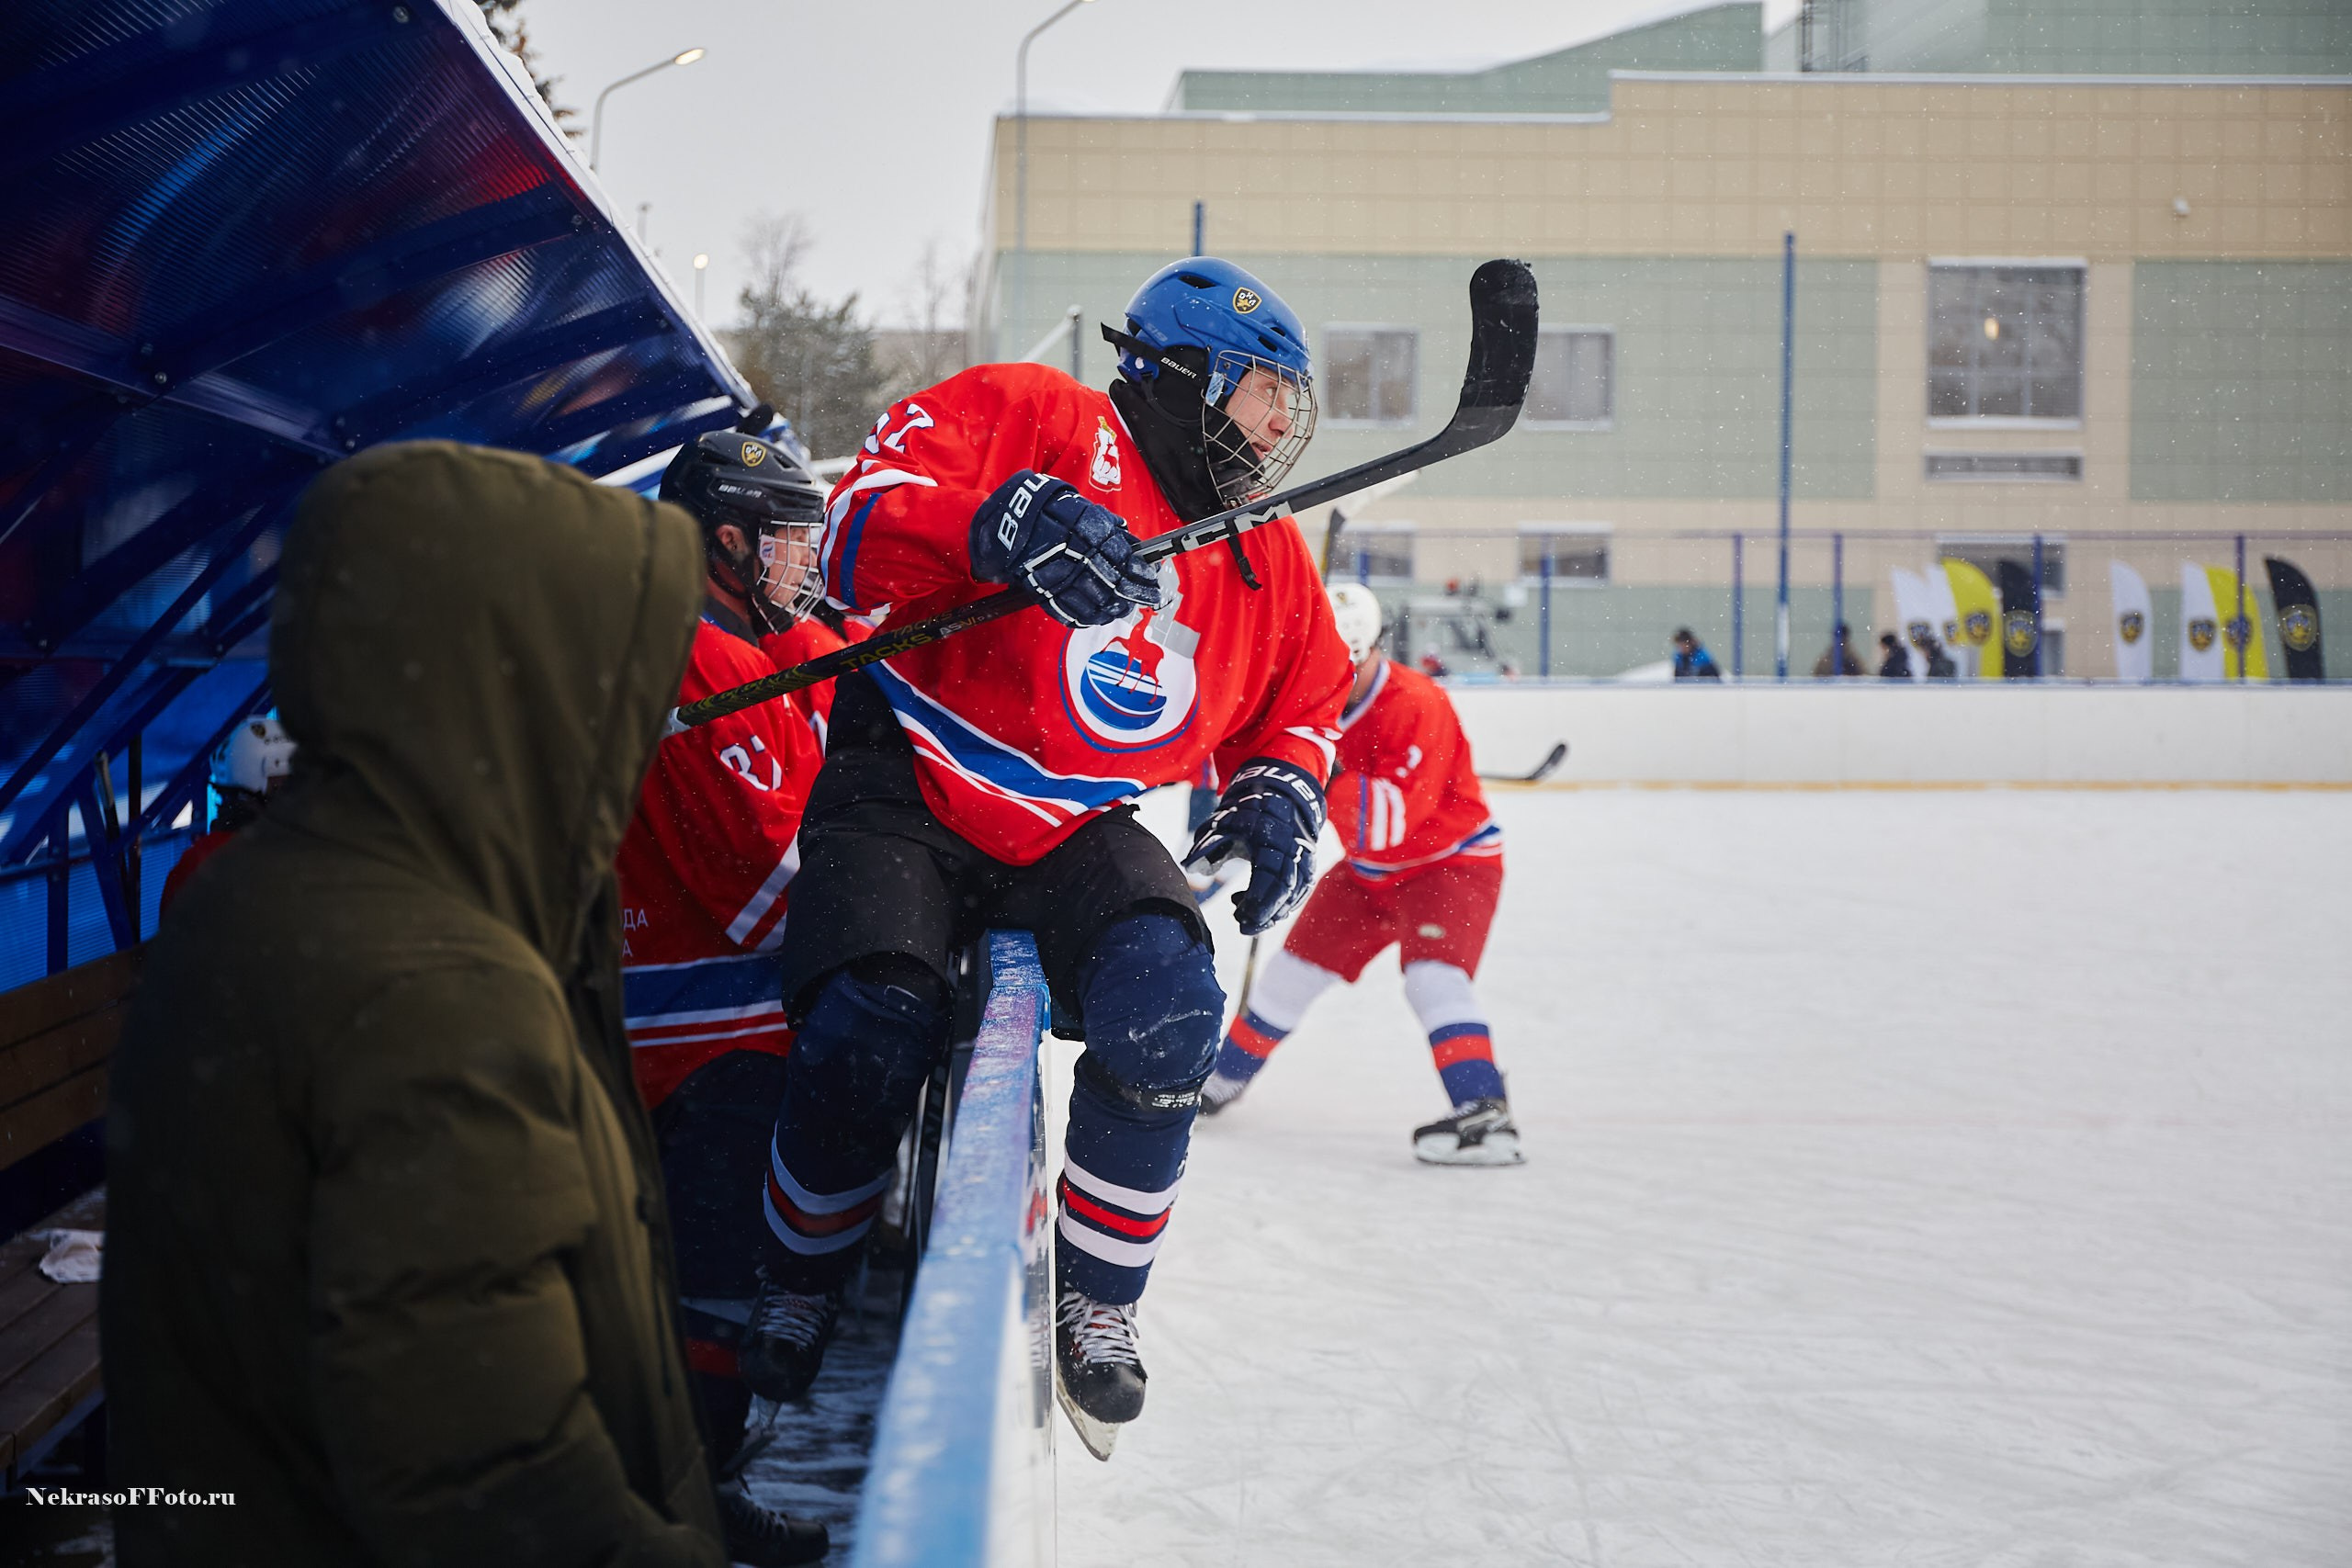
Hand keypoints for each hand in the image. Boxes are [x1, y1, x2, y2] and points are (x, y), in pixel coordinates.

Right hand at [970, 471, 1161, 628]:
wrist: (1014, 522)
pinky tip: (1103, 616)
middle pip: (1114, 584)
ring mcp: (1058, 577)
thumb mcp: (1088, 513)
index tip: (1153, 578)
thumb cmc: (1056, 515)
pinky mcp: (1044, 592)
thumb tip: (1140, 552)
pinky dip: (1089, 618)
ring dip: (1116, 608)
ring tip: (1127, 607)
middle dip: (1136, 594)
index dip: (1142, 572)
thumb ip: (1114, 533)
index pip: (1124, 559)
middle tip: (1150, 598)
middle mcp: (1075, 556)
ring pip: (1095, 602)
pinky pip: (1070, 612)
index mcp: (1088, 533)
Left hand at [1184, 758, 1325, 934]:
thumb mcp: (1223, 823)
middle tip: (1245, 928)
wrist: (1278, 792)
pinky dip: (1285, 903)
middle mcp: (1293, 848)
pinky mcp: (1307, 862)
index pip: (1269, 878)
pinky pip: (1301, 889)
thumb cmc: (1245, 811)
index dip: (1256, 902)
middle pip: (1286, 891)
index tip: (1239, 917)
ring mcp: (1304, 855)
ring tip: (1251, 919)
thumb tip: (1190, 866)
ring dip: (1275, 911)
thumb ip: (1208, 844)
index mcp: (1272, 838)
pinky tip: (1265, 910)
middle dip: (1266, 915)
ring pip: (1296, 893)